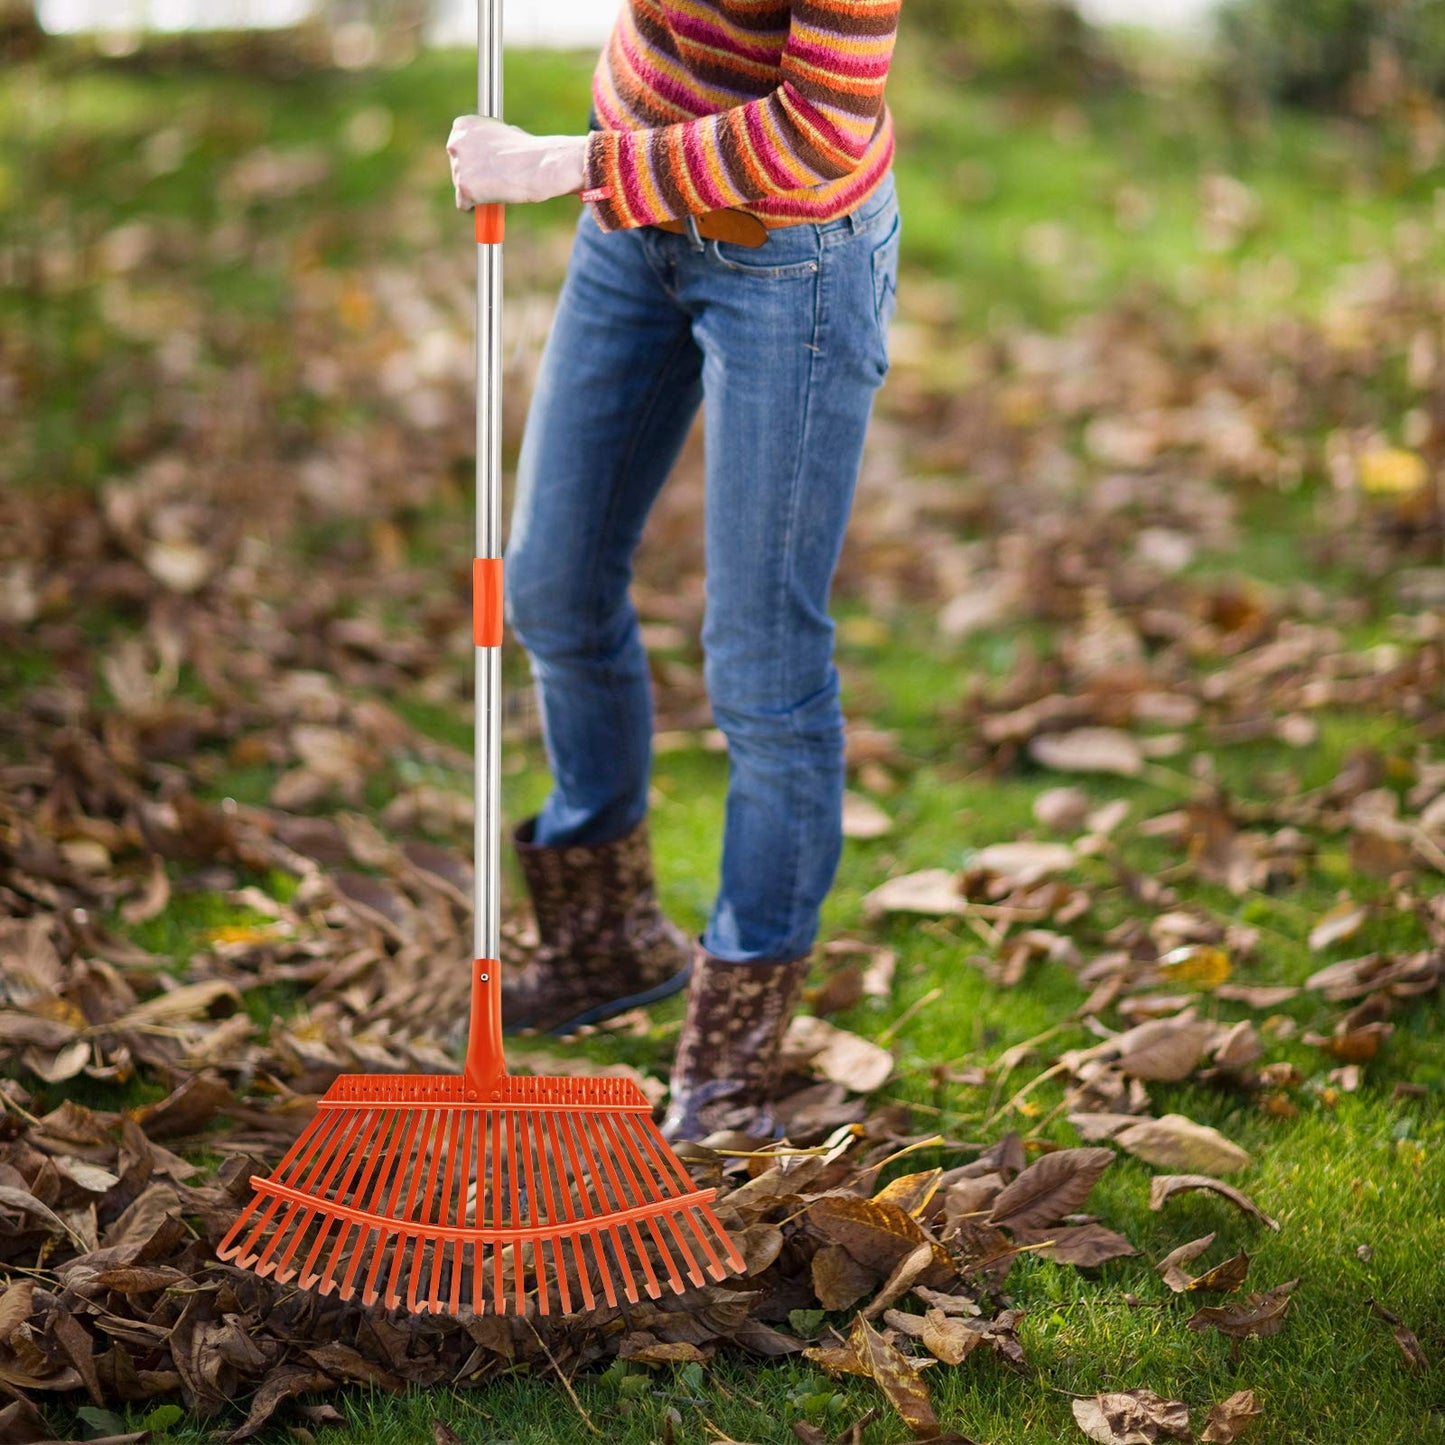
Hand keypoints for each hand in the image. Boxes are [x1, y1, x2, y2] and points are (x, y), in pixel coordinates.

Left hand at [446, 116, 587, 206]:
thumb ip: (488, 141)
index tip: (487, 165)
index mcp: (462, 126)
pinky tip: (491, 200)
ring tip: (499, 186)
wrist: (537, 165)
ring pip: (461, 186)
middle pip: (456, 166)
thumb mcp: (504, 133)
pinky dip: (475, 207)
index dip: (474, 158)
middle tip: (495, 179)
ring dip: (477, 190)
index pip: (458, 146)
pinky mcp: (464, 188)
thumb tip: (486, 153)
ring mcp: (458, 167)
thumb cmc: (528, 150)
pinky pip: (463, 204)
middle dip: (473, 175)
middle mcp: (455, 143)